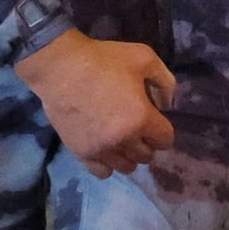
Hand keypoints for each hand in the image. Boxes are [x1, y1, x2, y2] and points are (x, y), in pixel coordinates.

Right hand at [17, 29, 176, 176]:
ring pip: (127, 167)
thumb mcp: (144, 57)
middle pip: (147, 156)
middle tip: (137, 128)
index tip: (154, 121)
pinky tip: (105, 149)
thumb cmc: (103, 60)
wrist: (61, 68)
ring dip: (129, 155)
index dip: (162, 130)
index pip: (165, 140)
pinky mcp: (82, 153)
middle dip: (146, 142)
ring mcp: (102, 149)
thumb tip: (167, 105)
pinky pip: (103, 172)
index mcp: (142, 118)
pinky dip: (108, 164)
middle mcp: (124, 140)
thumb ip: (165, 81)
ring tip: (121, 140)